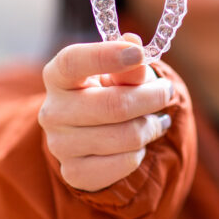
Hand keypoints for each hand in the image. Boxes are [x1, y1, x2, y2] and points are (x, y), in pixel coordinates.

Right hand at [39, 33, 174, 191]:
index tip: (138, 54)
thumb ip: (129, 64)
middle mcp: (52, 110)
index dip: (106, 56)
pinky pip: (125, 162)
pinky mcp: (74, 172)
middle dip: (151, 97)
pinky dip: (140, 152)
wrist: (93, 135)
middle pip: (113, 105)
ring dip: (151, 126)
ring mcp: (60, 145)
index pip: (73, 61)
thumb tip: (134, 46)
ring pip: (126, 136)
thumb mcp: (120, 74)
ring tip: (154, 120)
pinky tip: (138, 144)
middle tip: (166, 92)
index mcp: (57, 75)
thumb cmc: (108, 93)